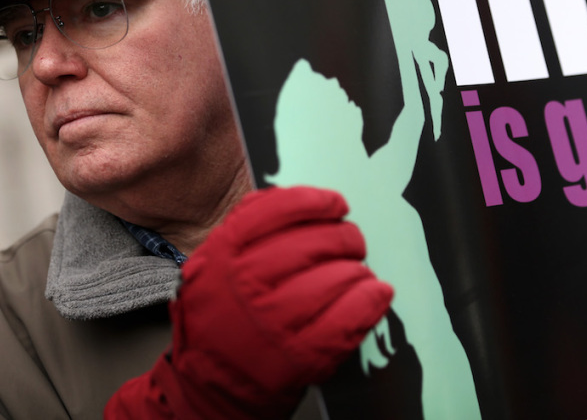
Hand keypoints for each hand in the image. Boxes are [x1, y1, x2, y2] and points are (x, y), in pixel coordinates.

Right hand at [105, 186, 392, 418]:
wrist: (211, 385)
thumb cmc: (220, 317)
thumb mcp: (214, 263)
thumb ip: (247, 227)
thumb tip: (303, 201)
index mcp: (223, 253)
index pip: (277, 210)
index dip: (315, 201)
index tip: (337, 204)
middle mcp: (246, 283)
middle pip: (315, 242)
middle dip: (345, 237)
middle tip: (352, 242)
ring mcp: (274, 321)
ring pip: (337, 277)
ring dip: (358, 270)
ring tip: (358, 273)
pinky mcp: (301, 355)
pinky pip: (349, 318)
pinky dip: (370, 301)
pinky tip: (376, 293)